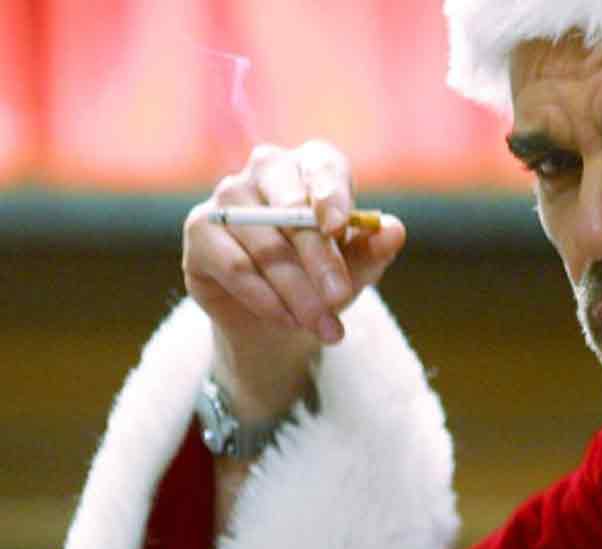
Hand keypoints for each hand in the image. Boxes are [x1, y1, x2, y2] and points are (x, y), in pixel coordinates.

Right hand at [182, 141, 405, 415]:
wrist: (277, 316)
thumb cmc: (323, 276)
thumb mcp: (356, 267)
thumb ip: (375, 248)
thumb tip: (395, 230)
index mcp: (311, 164)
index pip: (322, 166)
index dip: (330, 194)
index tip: (337, 227)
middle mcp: (266, 169)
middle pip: (291, 209)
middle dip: (318, 259)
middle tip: (339, 297)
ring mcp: (229, 197)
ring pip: (266, 247)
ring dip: (296, 292)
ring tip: (322, 326)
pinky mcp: (200, 230)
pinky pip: (235, 266)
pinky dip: (265, 298)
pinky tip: (289, 320)